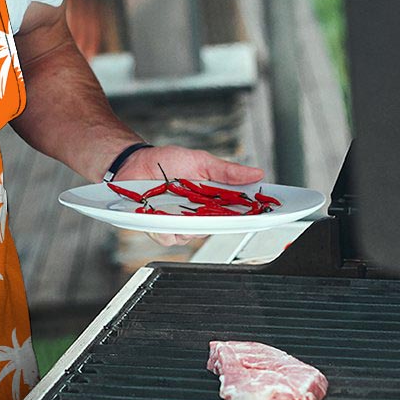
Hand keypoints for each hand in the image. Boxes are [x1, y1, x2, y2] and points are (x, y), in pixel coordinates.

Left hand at [116, 145, 264, 247]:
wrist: (135, 163)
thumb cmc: (167, 161)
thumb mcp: (201, 161)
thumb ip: (227, 171)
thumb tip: (256, 173)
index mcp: (212, 200)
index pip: (237, 213)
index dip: (251, 216)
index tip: (264, 214)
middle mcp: (197, 215)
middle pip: (216, 228)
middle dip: (217, 220)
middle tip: (211, 207)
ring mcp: (178, 223)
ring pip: (192, 236)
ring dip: (187, 223)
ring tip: (177, 204)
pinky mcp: (159, 228)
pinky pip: (168, 237)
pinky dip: (165, 227)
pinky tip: (160, 213)